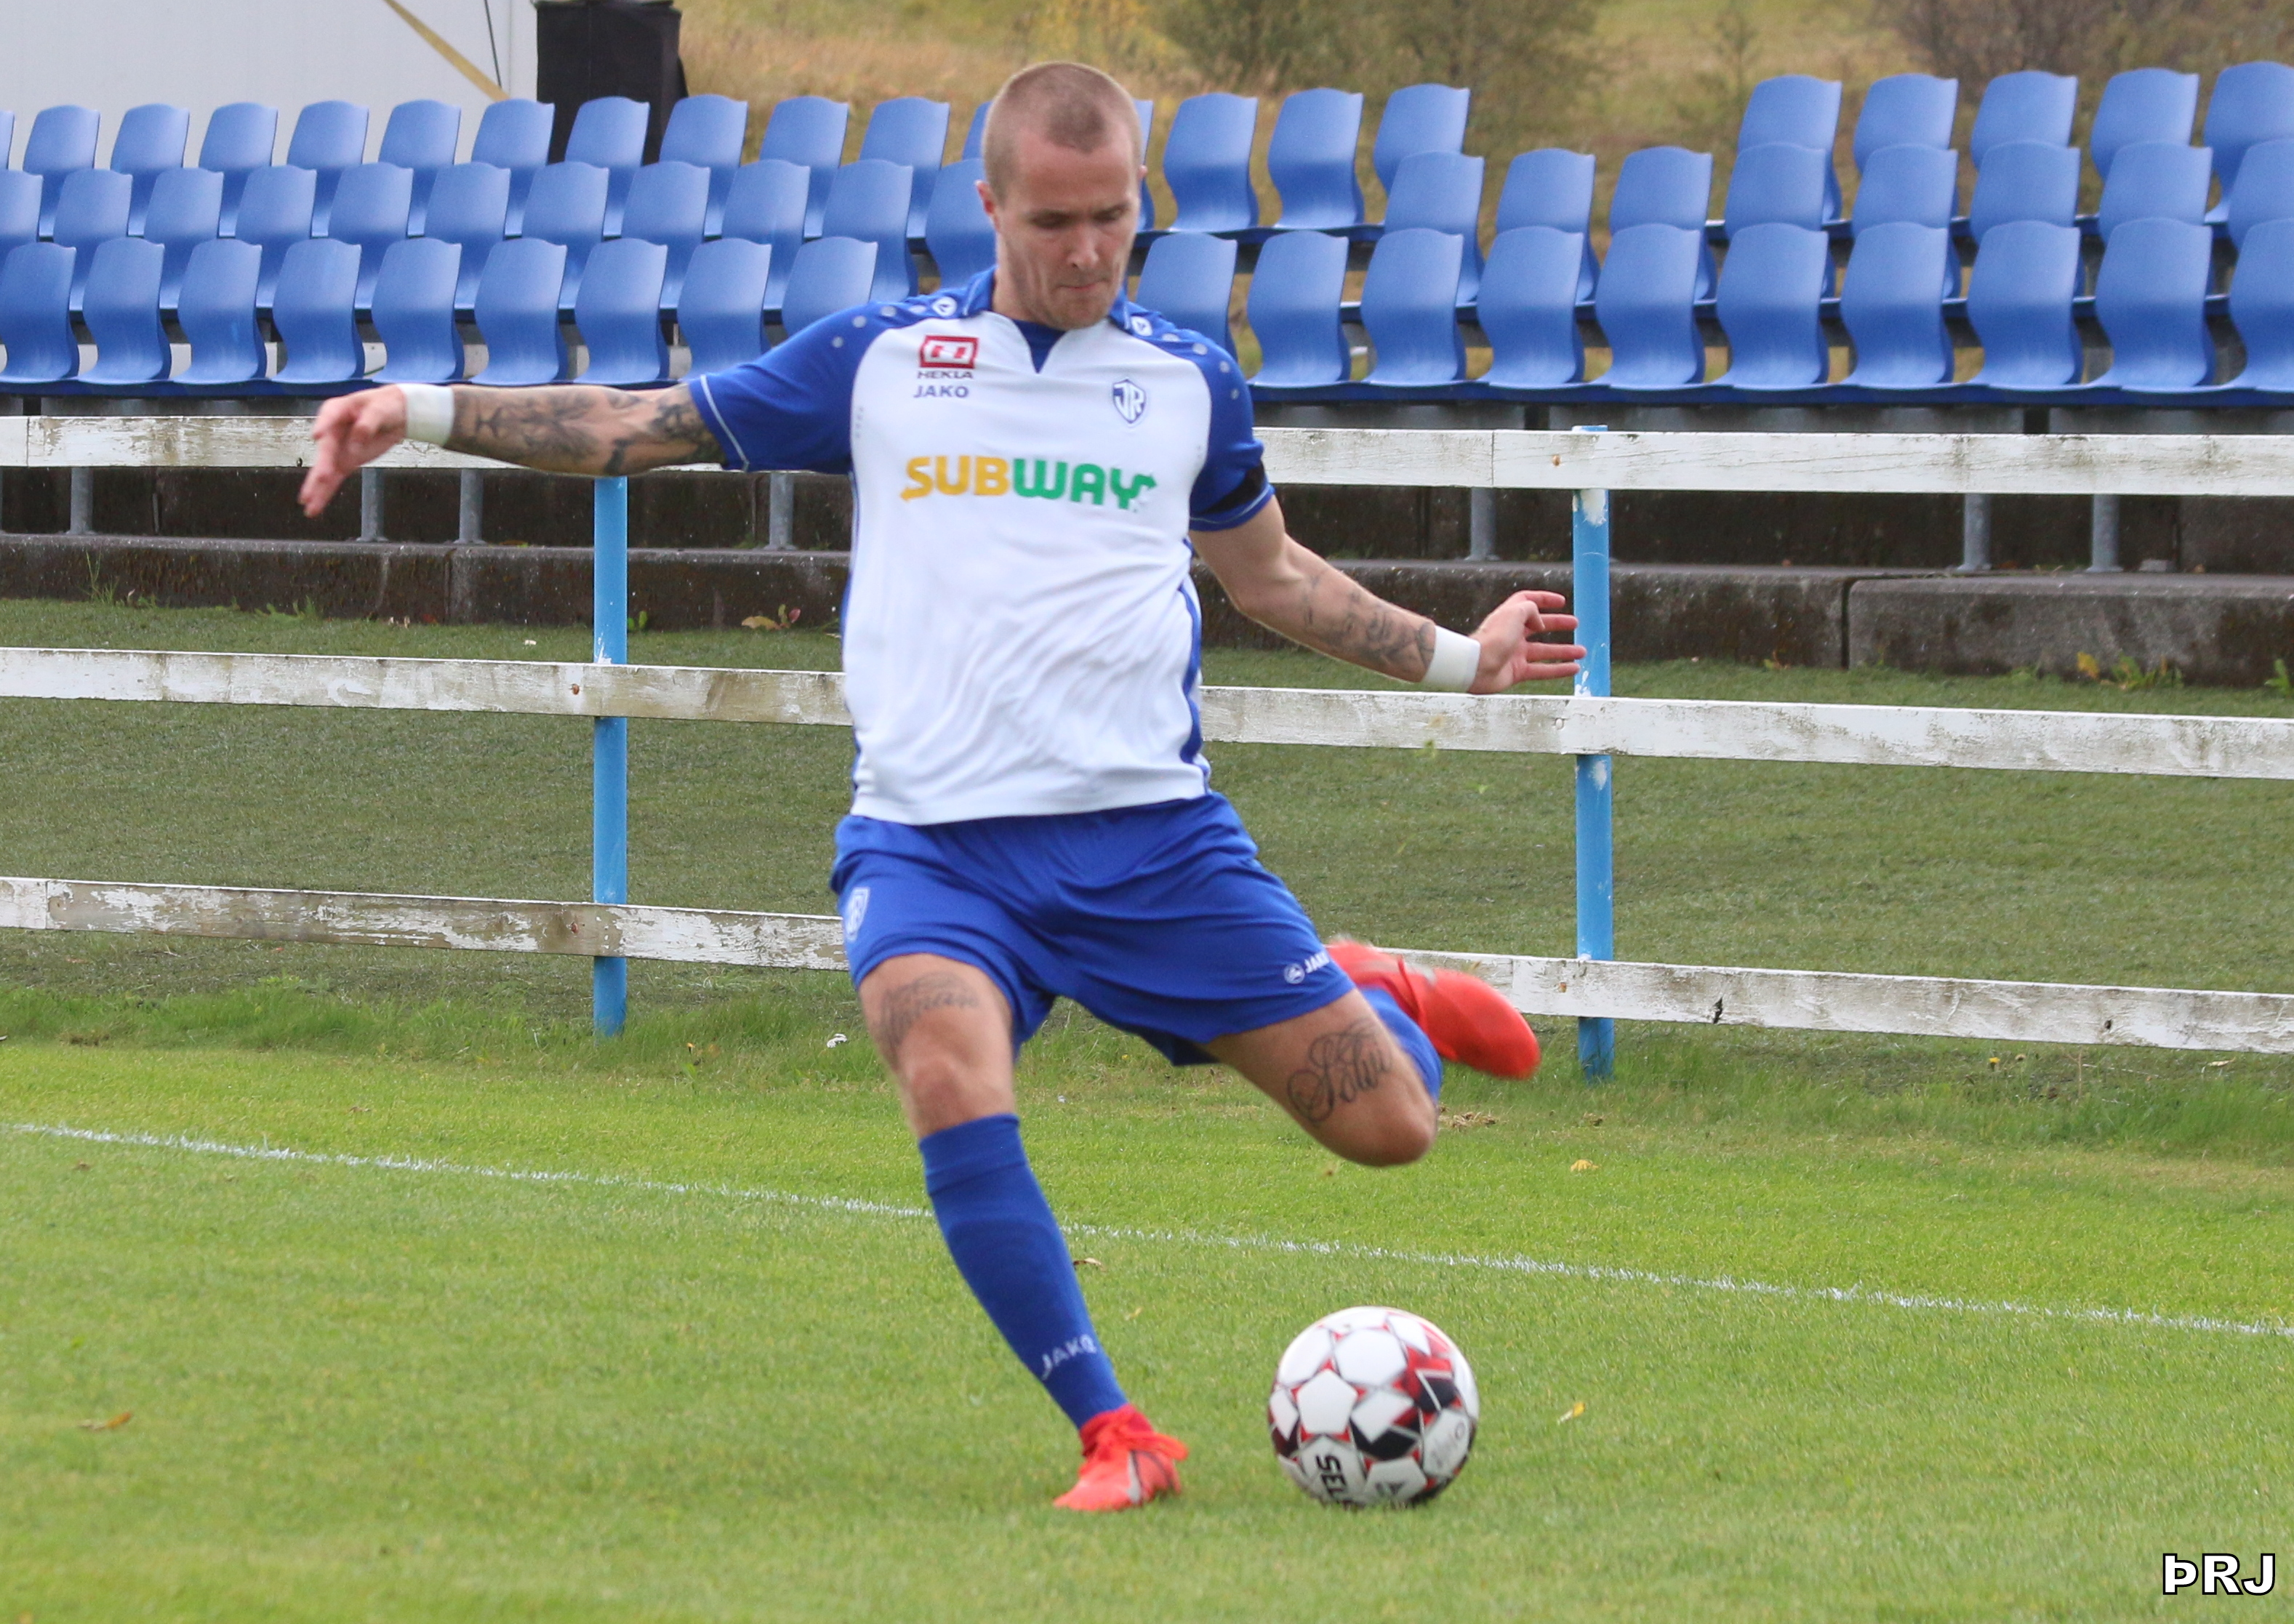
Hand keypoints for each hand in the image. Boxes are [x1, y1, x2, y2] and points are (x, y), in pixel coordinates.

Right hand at [299, 387, 413, 516]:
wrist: (397, 414)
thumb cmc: (385, 405)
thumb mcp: (380, 409)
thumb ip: (368, 423)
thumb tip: (357, 440)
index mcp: (338, 410)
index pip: (328, 416)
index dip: (323, 425)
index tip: (318, 435)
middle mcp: (332, 430)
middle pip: (325, 450)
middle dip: (322, 466)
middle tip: (320, 478)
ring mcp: (337, 449)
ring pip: (325, 470)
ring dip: (317, 487)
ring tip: (308, 503)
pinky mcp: (346, 462)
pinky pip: (334, 478)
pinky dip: (325, 492)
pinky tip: (315, 505)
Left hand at [1468, 591, 1584, 692]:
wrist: (1477, 666)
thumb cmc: (1493, 638)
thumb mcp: (1515, 613)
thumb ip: (1531, 610)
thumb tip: (1540, 622)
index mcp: (1509, 616)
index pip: (1528, 602)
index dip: (1544, 599)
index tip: (1560, 601)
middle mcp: (1512, 634)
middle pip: (1538, 626)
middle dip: (1557, 624)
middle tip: (1575, 624)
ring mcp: (1515, 653)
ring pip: (1544, 651)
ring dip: (1564, 650)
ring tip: (1582, 651)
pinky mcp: (1517, 672)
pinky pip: (1543, 670)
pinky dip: (1559, 669)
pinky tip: (1573, 669)